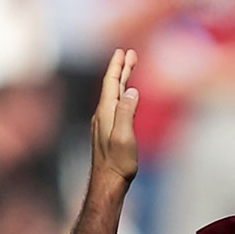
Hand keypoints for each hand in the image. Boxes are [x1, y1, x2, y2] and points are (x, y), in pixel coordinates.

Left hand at [91, 49, 138, 184]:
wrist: (108, 181)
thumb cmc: (118, 162)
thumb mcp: (124, 136)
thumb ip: (126, 111)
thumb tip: (132, 90)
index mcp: (106, 112)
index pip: (112, 83)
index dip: (118, 66)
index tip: (124, 52)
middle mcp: (103, 114)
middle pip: (113, 86)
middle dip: (122, 69)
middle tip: (130, 54)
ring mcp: (105, 122)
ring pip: (114, 94)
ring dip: (123, 80)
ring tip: (130, 69)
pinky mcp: (108, 130)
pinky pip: (116, 104)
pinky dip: (122, 93)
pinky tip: (126, 95)